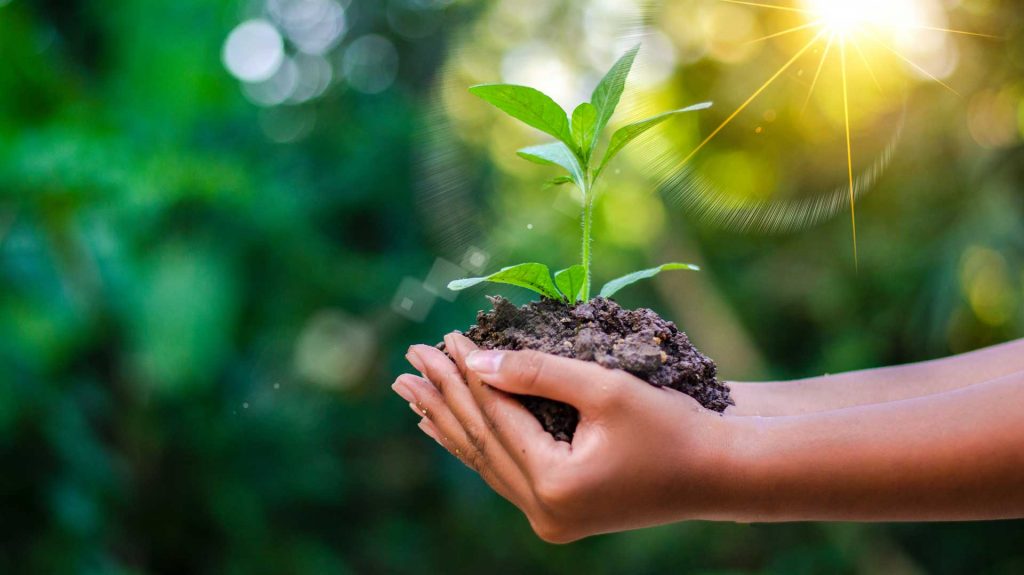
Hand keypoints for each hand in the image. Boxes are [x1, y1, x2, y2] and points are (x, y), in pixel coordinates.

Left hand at [392, 333, 740, 542]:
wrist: (719, 472)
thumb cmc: (672, 425)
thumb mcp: (605, 389)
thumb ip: (537, 372)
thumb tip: (475, 362)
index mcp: (554, 486)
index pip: (495, 420)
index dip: (467, 376)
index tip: (443, 338)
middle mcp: (544, 512)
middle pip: (480, 443)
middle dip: (443, 399)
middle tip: (408, 361)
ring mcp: (551, 518)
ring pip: (487, 462)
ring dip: (450, 423)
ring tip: (412, 394)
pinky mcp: (559, 512)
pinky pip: (505, 473)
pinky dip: (477, 444)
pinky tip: (447, 429)